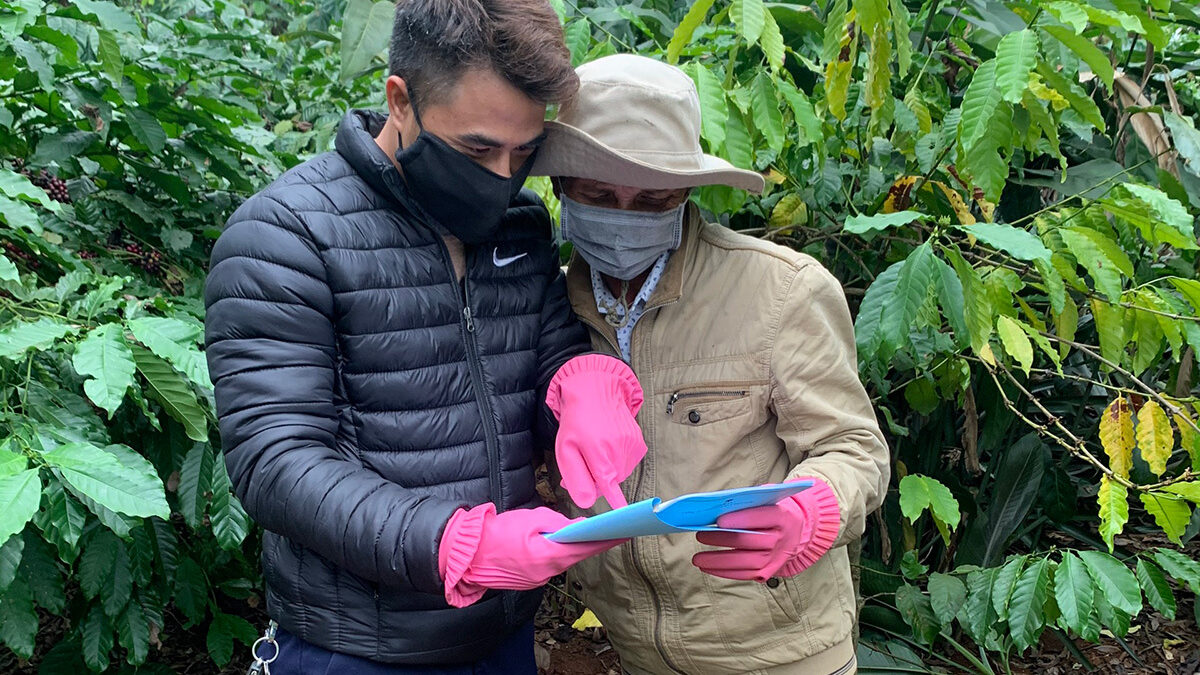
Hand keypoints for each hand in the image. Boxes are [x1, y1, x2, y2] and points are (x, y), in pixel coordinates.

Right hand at [439, 504, 622, 606]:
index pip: (586, 548)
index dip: (606, 541)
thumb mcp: (530, 519)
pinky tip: (559, 544)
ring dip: (573, 549)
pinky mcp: (529, 581)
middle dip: (592, 544)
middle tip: (611, 531)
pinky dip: (556, 555)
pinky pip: (549, 566)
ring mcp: (538, 580)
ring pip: (562, 562)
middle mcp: (547, 573)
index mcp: (549, 556)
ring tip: (587, 535)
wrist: (468, 554)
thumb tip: (578, 525)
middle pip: (576, 557)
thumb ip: (557, 522)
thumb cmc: (498, 533)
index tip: (624, 533)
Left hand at [546, 354, 645, 508]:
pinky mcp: (639, 444)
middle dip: (595, 479)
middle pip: (609, 483)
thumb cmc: (577, 422)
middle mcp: (619, 453)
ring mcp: (632, 448)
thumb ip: (576, 478)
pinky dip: (618, 459)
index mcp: (599, 456)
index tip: (622, 517)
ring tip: (596, 448)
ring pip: (619, 474)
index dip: (615, 506)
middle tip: (583, 461)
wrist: (596, 392)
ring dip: (607, 469)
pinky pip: (628, 463)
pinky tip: (608, 445)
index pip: (609, 490)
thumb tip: (587, 502)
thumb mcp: (565, 449)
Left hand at [692, 478, 839, 582]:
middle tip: (700, 535)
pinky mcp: (769, 571)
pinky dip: (724, 572)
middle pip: (751, 540)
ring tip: (698, 559)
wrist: (795, 531)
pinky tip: (708, 568)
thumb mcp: (764, 499)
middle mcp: (782, 538)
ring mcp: (777, 558)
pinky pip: (746, 575)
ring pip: (747, 562)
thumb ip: (745, 502)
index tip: (719, 520)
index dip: (741, 518)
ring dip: (720, 561)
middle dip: (723, 539)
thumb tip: (714, 508)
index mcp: (783, 515)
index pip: (763, 516)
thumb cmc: (770, 510)